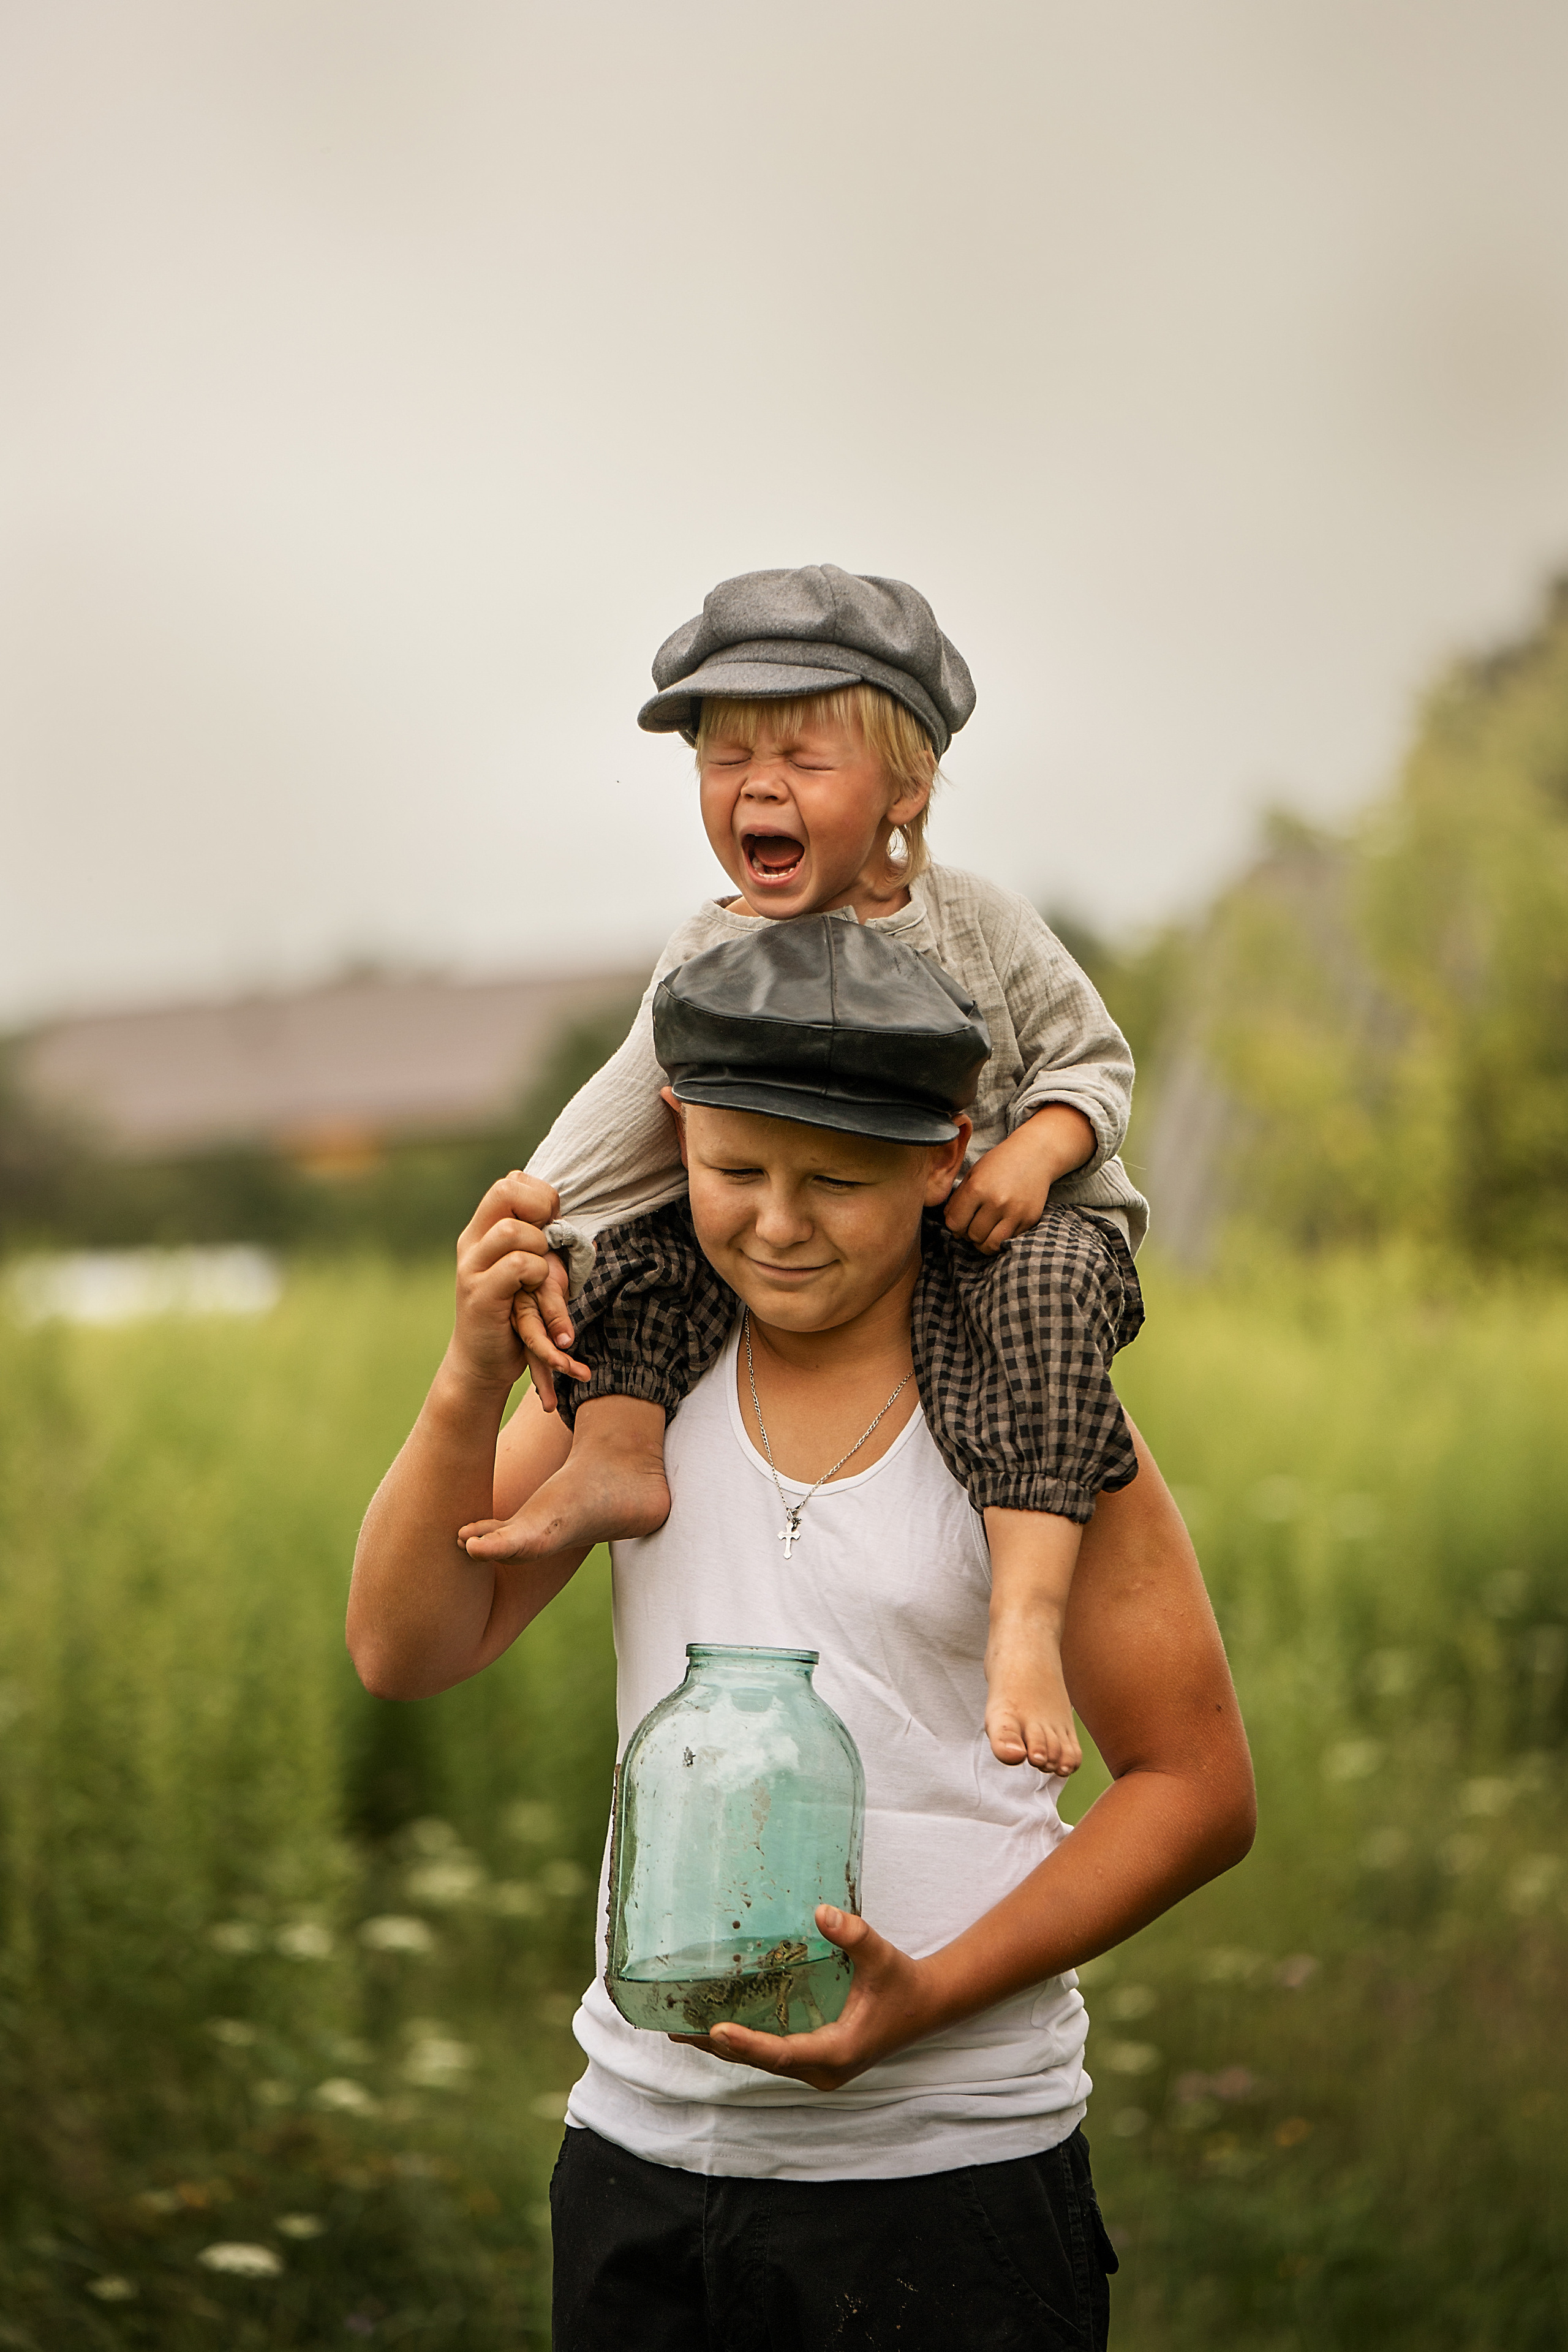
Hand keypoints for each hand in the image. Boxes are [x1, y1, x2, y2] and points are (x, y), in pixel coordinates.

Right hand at [453, 1173, 591, 1404]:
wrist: (481, 1365)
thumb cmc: (513, 1315)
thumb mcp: (525, 1269)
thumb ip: (535, 1240)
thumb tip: (567, 1213)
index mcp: (481, 1231)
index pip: (509, 1182)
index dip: (539, 1194)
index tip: (551, 1224)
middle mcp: (471, 1243)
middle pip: (505, 1192)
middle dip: (541, 1209)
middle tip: (550, 1240)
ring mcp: (472, 1268)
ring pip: (513, 1231)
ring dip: (540, 1248)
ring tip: (540, 1272)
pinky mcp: (480, 1296)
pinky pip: (517, 1266)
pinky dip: (537, 1275)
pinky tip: (534, 1292)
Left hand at [669, 1906, 939, 2091]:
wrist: (925, 2007)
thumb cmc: (903, 1983)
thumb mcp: (881, 1956)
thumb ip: (855, 1935)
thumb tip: (822, 1912)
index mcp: (838, 2052)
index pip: (783, 2052)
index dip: (748, 2044)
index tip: (715, 2031)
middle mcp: (823, 2070)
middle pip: (763, 2061)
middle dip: (719, 2046)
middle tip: (675, 2029)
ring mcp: (817, 2069)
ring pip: (763, 2062)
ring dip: (724, 2047)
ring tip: (680, 2031)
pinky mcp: (814, 2060)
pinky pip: (772, 2054)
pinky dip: (743, 2043)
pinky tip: (716, 2027)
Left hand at [943, 1105, 1094, 1252]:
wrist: (1035, 1154)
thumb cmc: (1000, 1162)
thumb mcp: (973, 1174)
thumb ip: (958, 1199)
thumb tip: (951, 1223)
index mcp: (977, 1188)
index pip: (955, 1223)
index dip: (954, 1224)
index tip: (959, 1219)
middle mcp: (996, 1202)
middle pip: (972, 1236)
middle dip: (969, 1233)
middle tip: (973, 1223)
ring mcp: (1015, 1213)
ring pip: (990, 1245)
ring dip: (984, 1241)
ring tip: (984, 1230)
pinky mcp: (1030, 1219)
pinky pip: (1008, 1241)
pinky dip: (1001, 1238)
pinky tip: (999, 1225)